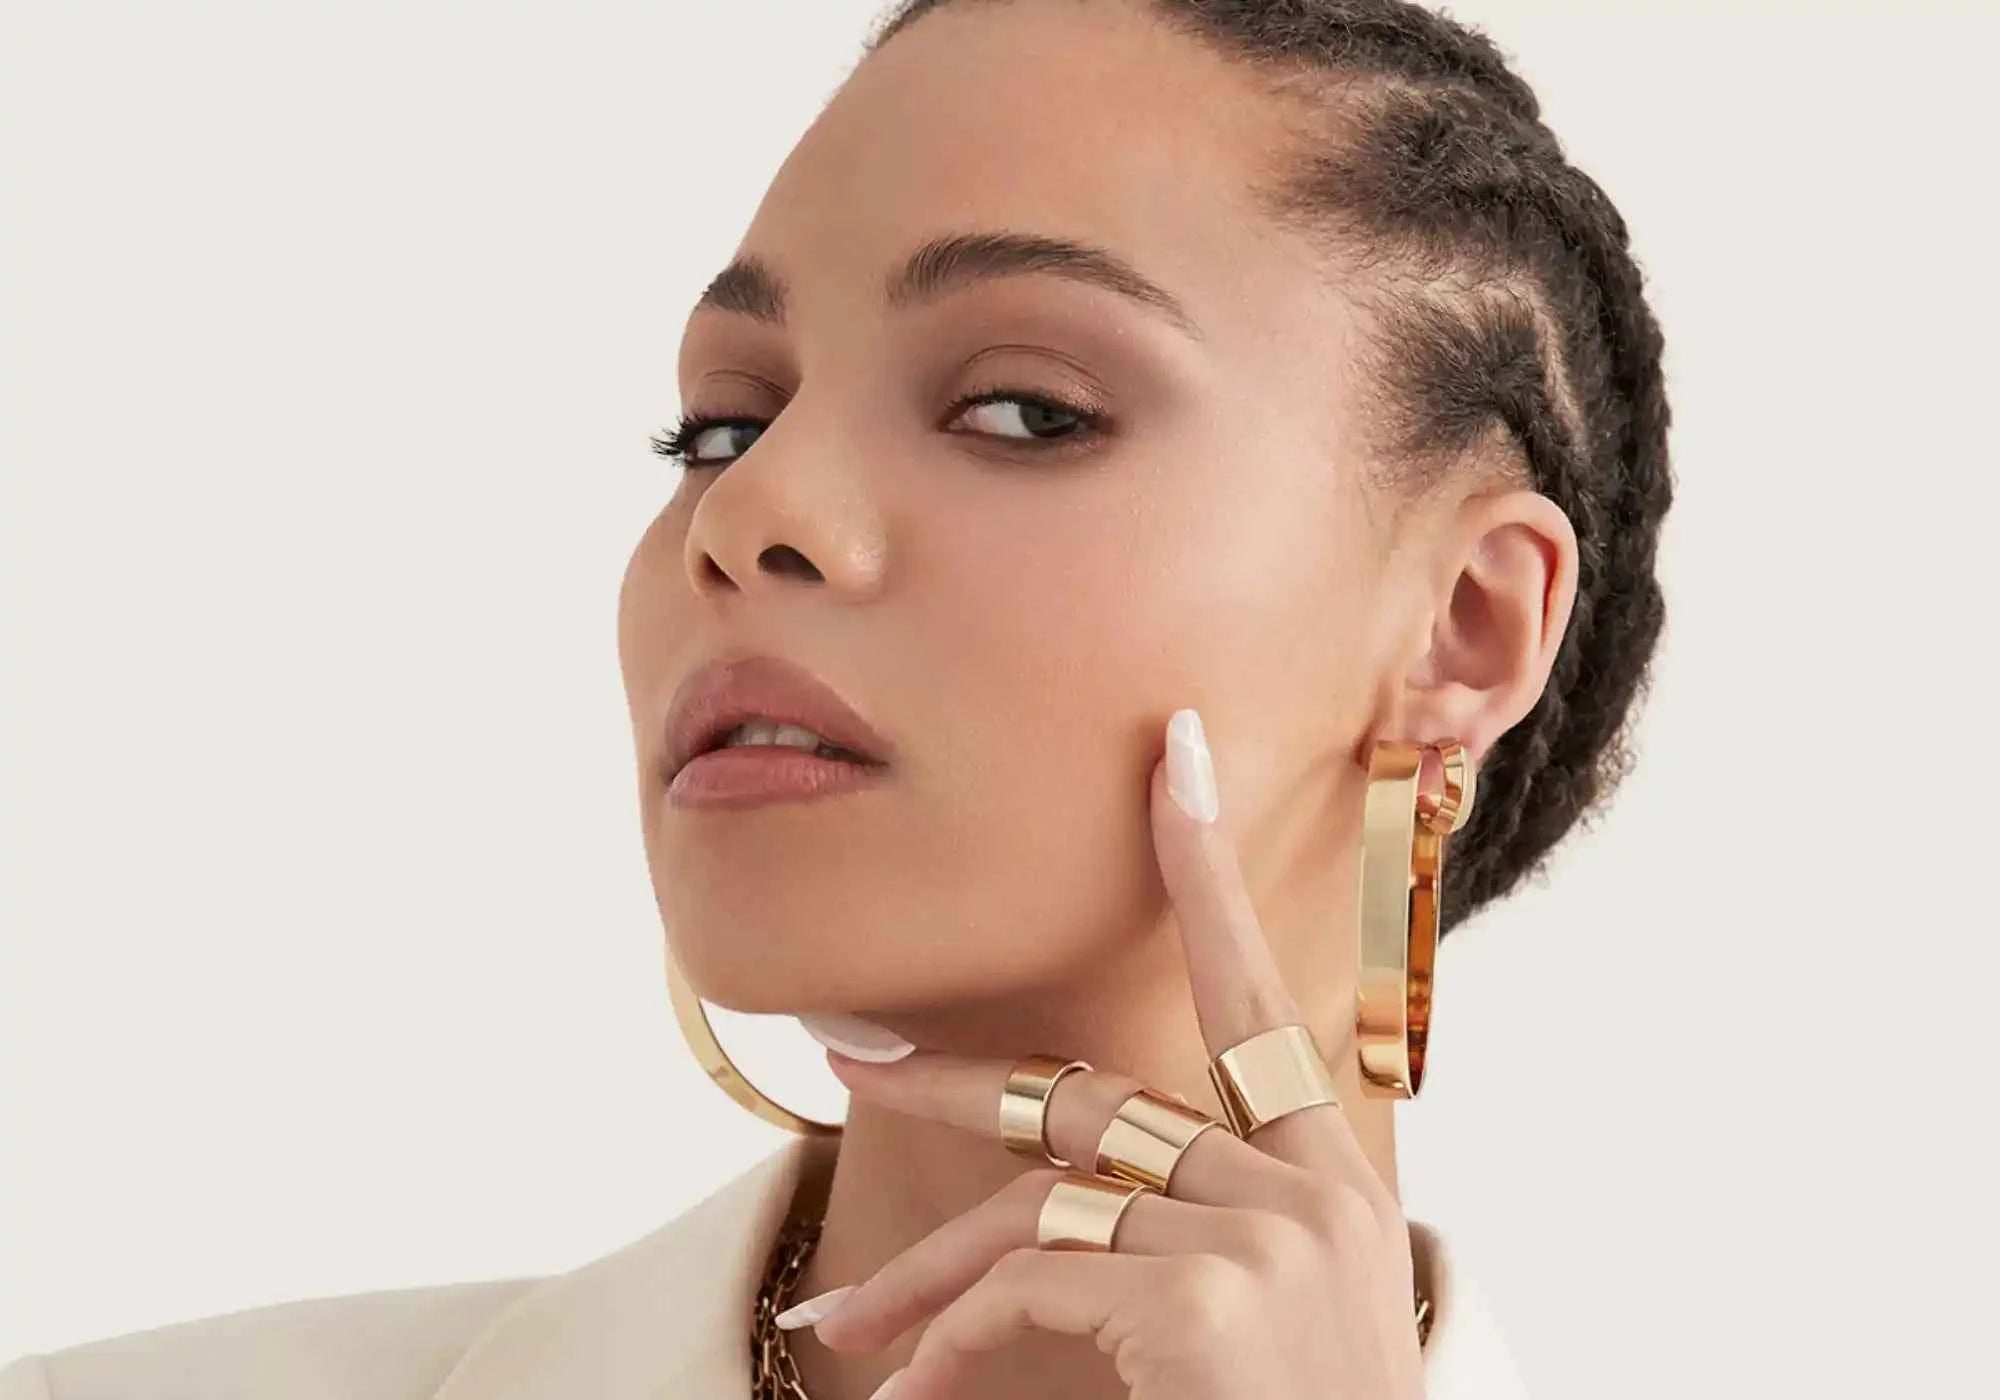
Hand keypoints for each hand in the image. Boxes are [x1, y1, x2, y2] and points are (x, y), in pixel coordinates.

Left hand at [807, 710, 1426, 1398]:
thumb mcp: (1273, 1317)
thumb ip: (1197, 1232)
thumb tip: (1058, 1214)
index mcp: (1331, 1175)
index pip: (1256, 990)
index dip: (1205, 867)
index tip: (1176, 756)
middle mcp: (1310, 1181)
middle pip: (1091, 1100)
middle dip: (957, 1082)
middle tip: (847, 1060)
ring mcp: (1267, 1232)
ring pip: (1040, 1205)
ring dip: (923, 1276)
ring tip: (839, 1324)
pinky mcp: (1210, 1297)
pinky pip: (1035, 1286)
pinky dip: (955, 1340)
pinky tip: (913, 1396)